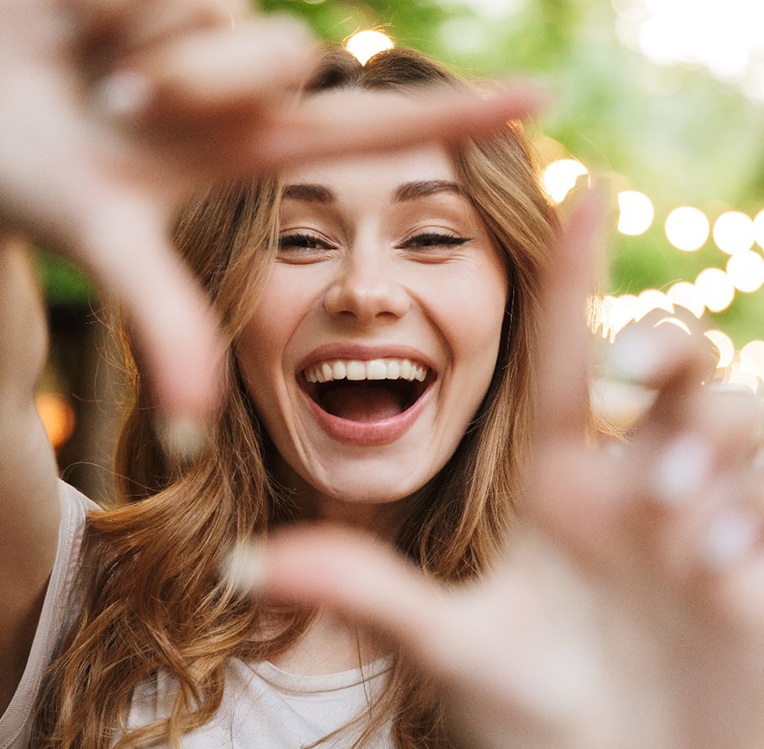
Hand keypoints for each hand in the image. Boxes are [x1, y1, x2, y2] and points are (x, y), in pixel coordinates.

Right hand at [0, 0, 545, 423]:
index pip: (373, 134)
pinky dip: (99, 2)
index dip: (459, 117)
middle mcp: (238, 86)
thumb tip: (194, 433)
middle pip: (276, 56)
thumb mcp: (100, 240)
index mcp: (246, 151)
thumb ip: (162, 324)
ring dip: (137, 44)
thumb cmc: (17, 178)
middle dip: (192, 80)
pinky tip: (69, 23)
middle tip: (115, 104)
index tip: (543, 100)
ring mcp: (203, 25)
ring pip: (221, 13)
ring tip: (86, 72)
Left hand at [239, 196, 763, 748]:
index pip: (565, 356)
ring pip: (737, 419)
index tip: (580, 183)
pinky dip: (753, 522)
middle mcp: (632, 482)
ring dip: (716, 457)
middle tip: (639, 383)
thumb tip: (246, 563)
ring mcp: (701, 516)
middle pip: (673, 359)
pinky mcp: (757, 559)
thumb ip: (364, 592)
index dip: (573, 271)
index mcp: (558, 482)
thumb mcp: (451, 646)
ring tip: (684, 542)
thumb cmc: (535, 720)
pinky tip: (722, 585)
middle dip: (669, 350)